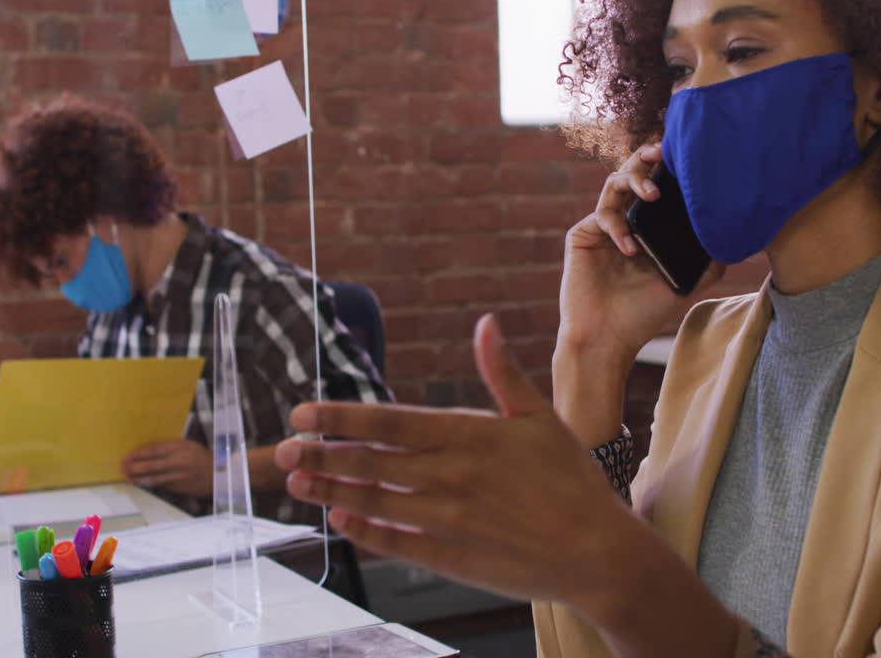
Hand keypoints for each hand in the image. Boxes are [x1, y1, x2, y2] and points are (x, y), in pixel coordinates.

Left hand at [122, 440, 213, 496]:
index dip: (139, 454)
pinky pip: (162, 486)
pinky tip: (142, 484)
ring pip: (155, 479)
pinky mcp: (180, 488)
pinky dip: (151, 485)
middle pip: (152, 466)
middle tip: (123, 467)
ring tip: (128, 478)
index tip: (127, 456)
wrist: (219, 473)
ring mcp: (180, 477)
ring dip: (139, 479)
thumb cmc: (202, 456)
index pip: (155, 450)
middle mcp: (179, 462)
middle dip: (135, 467)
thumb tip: (148, 452)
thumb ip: (170, 448)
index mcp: (181, 448)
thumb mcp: (188, 445)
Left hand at [274, 314, 641, 606]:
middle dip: (321, 456)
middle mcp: (451, 478)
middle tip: (283, 449)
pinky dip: (364, 531)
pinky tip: (341, 520)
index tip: (304, 413)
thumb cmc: (572, 482)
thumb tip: (485, 323)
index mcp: (470, 437)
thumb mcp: (542, 418)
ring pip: (375, 503)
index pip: (390, 422)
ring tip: (298, 482)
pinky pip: (396, 543)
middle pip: (371, 463)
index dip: (341, 418)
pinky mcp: (451, 558)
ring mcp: (448, 521)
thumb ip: (503, 373)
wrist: (598, 553)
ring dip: (332, 491)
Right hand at [559, 143, 723, 360]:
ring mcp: (602, 227)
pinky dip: (619, 227)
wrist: (607, 338)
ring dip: (635, 181)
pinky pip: (602, 216)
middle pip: (632, 173)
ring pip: (614, 184)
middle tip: (663, 149)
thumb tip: (737, 231)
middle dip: (647, 156)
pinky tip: (631, 249)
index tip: (688, 154)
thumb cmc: (644, 313)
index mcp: (648, 228)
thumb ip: (710, 257)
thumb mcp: (687, 282)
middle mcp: (624, 221)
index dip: (668, 167)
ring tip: (653, 195)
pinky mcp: (582, 235)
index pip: (658, 185)